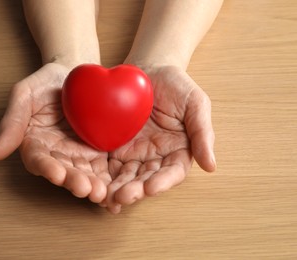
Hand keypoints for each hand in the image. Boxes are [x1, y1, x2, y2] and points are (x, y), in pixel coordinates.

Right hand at [0, 63, 110, 202]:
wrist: (74, 73)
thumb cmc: (45, 82)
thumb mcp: (24, 95)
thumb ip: (12, 122)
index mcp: (35, 143)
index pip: (38, 159)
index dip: (46, 167)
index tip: (55, 174)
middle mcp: (56, 154)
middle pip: (64, 172)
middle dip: (73, 181)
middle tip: (84, 188)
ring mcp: (78, 155)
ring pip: (84, 174)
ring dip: (92, 185)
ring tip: (101, 192)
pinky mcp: (97, 152)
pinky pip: (103, 166)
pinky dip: (109, 178)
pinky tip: (116, 187)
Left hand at [105, 66, 215, 212]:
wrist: (148, 70)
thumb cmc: (176, 84)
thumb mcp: (196, 104)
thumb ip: (203, 133)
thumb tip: (211, 166)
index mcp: (177, 150)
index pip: (172, 172)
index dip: (163, 182)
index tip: (151, 188)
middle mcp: (155, 156)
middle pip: (146, 178)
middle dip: (135, 189)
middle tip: (122, 197)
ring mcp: (134, 153)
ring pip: (126, 176)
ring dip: (117, 188)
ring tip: (107, 196)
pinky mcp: (115, 146)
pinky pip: (108, 163)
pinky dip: (103, 176)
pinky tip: (95, 183)